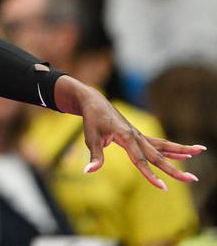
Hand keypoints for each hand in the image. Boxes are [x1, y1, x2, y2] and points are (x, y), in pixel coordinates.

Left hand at [56, 76, 205, 189]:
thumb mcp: (90, 137)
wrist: (94, 101)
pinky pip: (159, 143)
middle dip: (175, 169)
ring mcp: (139, 135)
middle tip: (193, 179)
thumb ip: (94, 156)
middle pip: (158, 156)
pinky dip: (173, 148)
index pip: (140, 160)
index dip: (150, 174)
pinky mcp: (139, 135)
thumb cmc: (92, 120)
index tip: (163, 187)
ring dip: (182, 150)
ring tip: (201, 151)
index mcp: (126, 137)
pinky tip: (186, 153)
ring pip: (164, 145)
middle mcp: (136, 136)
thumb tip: (88, 171)